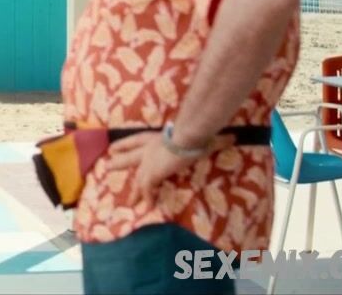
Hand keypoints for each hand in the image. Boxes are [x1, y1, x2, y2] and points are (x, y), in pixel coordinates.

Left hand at [106, 131, 234, 203]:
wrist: (187, 136)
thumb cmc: (193, 132)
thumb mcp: (201, 135)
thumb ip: (215, 138)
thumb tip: (233, 137)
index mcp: (155, 138)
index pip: (136, 140)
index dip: (125, 144)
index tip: (114, 147)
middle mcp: (148, 150)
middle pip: (128, 157)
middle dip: (120, 162)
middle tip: (108, 166)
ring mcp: (148, 163)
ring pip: (137, 178)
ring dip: (135, 190)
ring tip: (130, 201)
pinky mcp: (152, 174)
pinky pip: (147, 190)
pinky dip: (147, 199)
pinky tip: (147, 208)